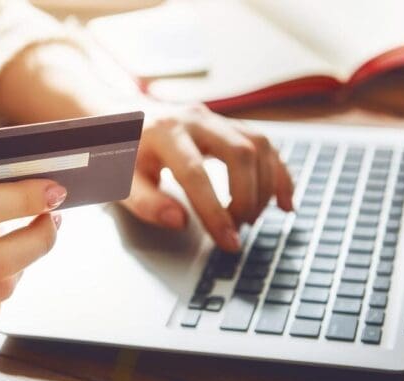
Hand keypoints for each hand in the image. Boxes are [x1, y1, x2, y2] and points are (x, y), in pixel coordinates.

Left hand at [121, 104, 293, 251]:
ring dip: (264, 187)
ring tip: (251, 218)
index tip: (228, 241)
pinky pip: (264, 145)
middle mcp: (194, 119)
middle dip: (246, 198)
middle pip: (239, 153)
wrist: (123, 116)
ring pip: (258, 146)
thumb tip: (178, 221)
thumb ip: (146, 203)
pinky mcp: (229, 125)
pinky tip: (283, 201)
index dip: (215, 211)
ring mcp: (215, 119)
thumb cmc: (122, 152)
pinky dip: (278, 174)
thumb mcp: (120, 180)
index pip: (196, 174)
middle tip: (238, 229)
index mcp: (163, 133)